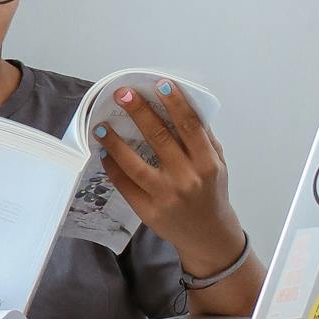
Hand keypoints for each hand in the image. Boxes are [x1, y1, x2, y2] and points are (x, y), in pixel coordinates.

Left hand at [95, 89, 243, 272]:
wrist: (208, 235)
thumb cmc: (211, 192)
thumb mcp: (217, 164)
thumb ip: (203, 138)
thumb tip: (180, 104)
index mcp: (207, 163)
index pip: (190, 127)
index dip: (175, 103)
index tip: (160, 84)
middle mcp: (187, 179)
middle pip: (160, 139)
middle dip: (140, 113)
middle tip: (122, 93)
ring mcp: (166, 196)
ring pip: (135, 165)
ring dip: (115, 142)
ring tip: (101, 126)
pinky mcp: (148, 211)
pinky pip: (126, 185)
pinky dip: (113, 167)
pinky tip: (104, 153)